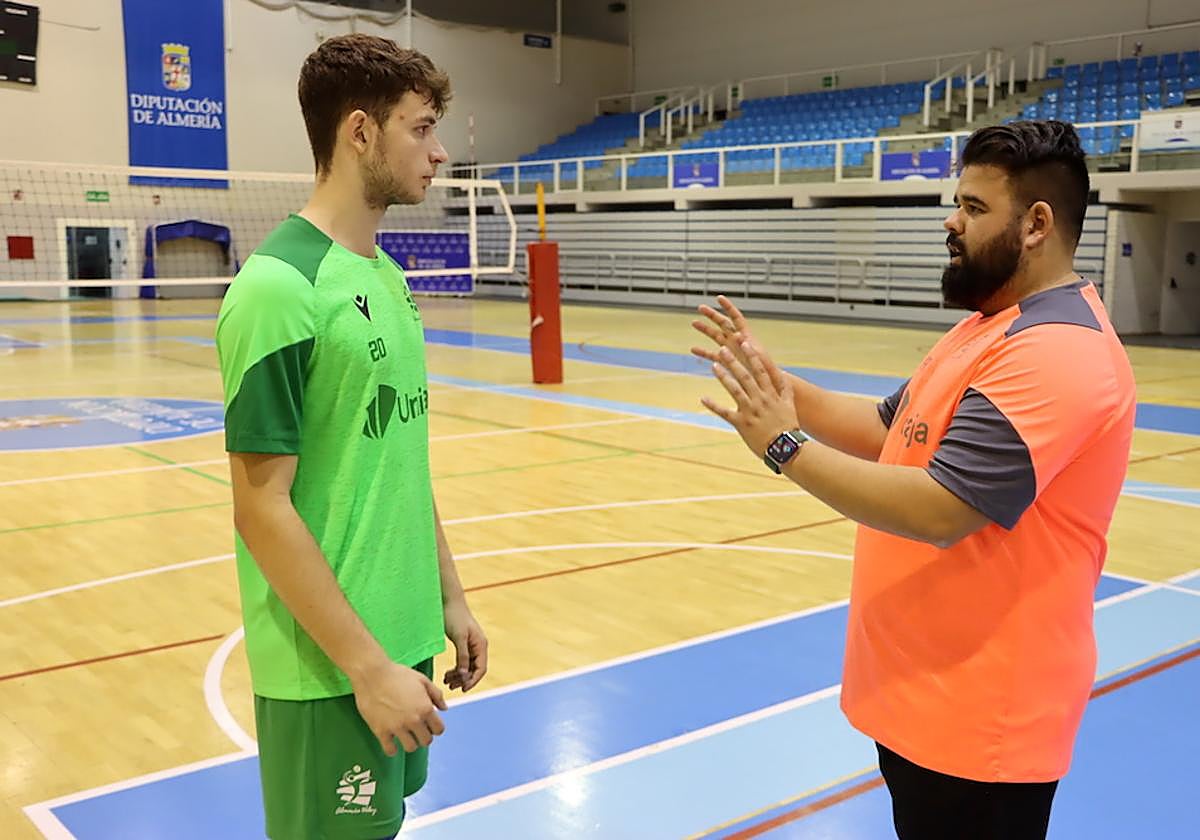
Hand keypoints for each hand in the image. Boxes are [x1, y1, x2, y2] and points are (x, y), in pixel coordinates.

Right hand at [351, 659, 447, 755]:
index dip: (435, 728)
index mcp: (425, 708)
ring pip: (411, 747)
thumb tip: (444, 708)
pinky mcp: (381, 731)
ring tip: (405, 736)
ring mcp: (397, 727)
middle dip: (423, 736)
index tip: (429, 726)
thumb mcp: (422, 680)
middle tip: (417, 731)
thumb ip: (436, 695)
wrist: (372, 675)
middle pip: (426, 741)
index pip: (439, 730)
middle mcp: (414, 720)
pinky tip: (391, 742)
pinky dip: (392, 749)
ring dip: (410, 743)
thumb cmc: (397, 674)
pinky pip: (390, 750)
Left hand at [443, 596, 487, 692]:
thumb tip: (464, 674)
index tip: (463, 689)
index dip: (473, 680)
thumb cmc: (454, 616)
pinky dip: (456, 668)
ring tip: (446, 681)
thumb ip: (462, 656)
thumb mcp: (458, 637)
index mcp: (481, 645)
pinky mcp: (464, 643)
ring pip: (467, 666)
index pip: (481, 668)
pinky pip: (462, 661)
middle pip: (474, 669)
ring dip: (458, 675)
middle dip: (463, 679)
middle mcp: (479, 646)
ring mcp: (471, 645)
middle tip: (450, 686)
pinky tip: (447, 673)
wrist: (449, 601)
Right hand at [691, 295, 771, 372]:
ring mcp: (732, 350)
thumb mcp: (759, 359)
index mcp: (747, 337)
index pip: (736, 318)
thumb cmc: (769, 373)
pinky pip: (713, 355)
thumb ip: (749, 348)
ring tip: (694, 322)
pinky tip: (693, 349)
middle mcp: (738, 341)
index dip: (728, 307)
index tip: (719, 298)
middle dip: (712, 315)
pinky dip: (703, 352)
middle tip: (700, 307)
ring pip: (716, 336)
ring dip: (705, 329)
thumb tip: (738, 336)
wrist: (769, 386)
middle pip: (723, 323)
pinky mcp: (727, 362)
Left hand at [702, 343, 800, 458]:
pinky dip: (713, 405)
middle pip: (745, 376)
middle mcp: (760, 399)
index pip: (761, 370)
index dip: (752, 356)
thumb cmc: (788, 427)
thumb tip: (783, 375)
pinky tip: (703, 398)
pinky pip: (725, 413)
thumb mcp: (790, 405)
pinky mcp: (741, 423)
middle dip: (734, 361)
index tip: (744, 343)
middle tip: (723, 349)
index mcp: (771, 394)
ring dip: (723, 376)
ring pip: (735, 390)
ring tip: (714, 365)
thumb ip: (785, 389)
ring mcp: (750, 411)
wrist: (785, 448)